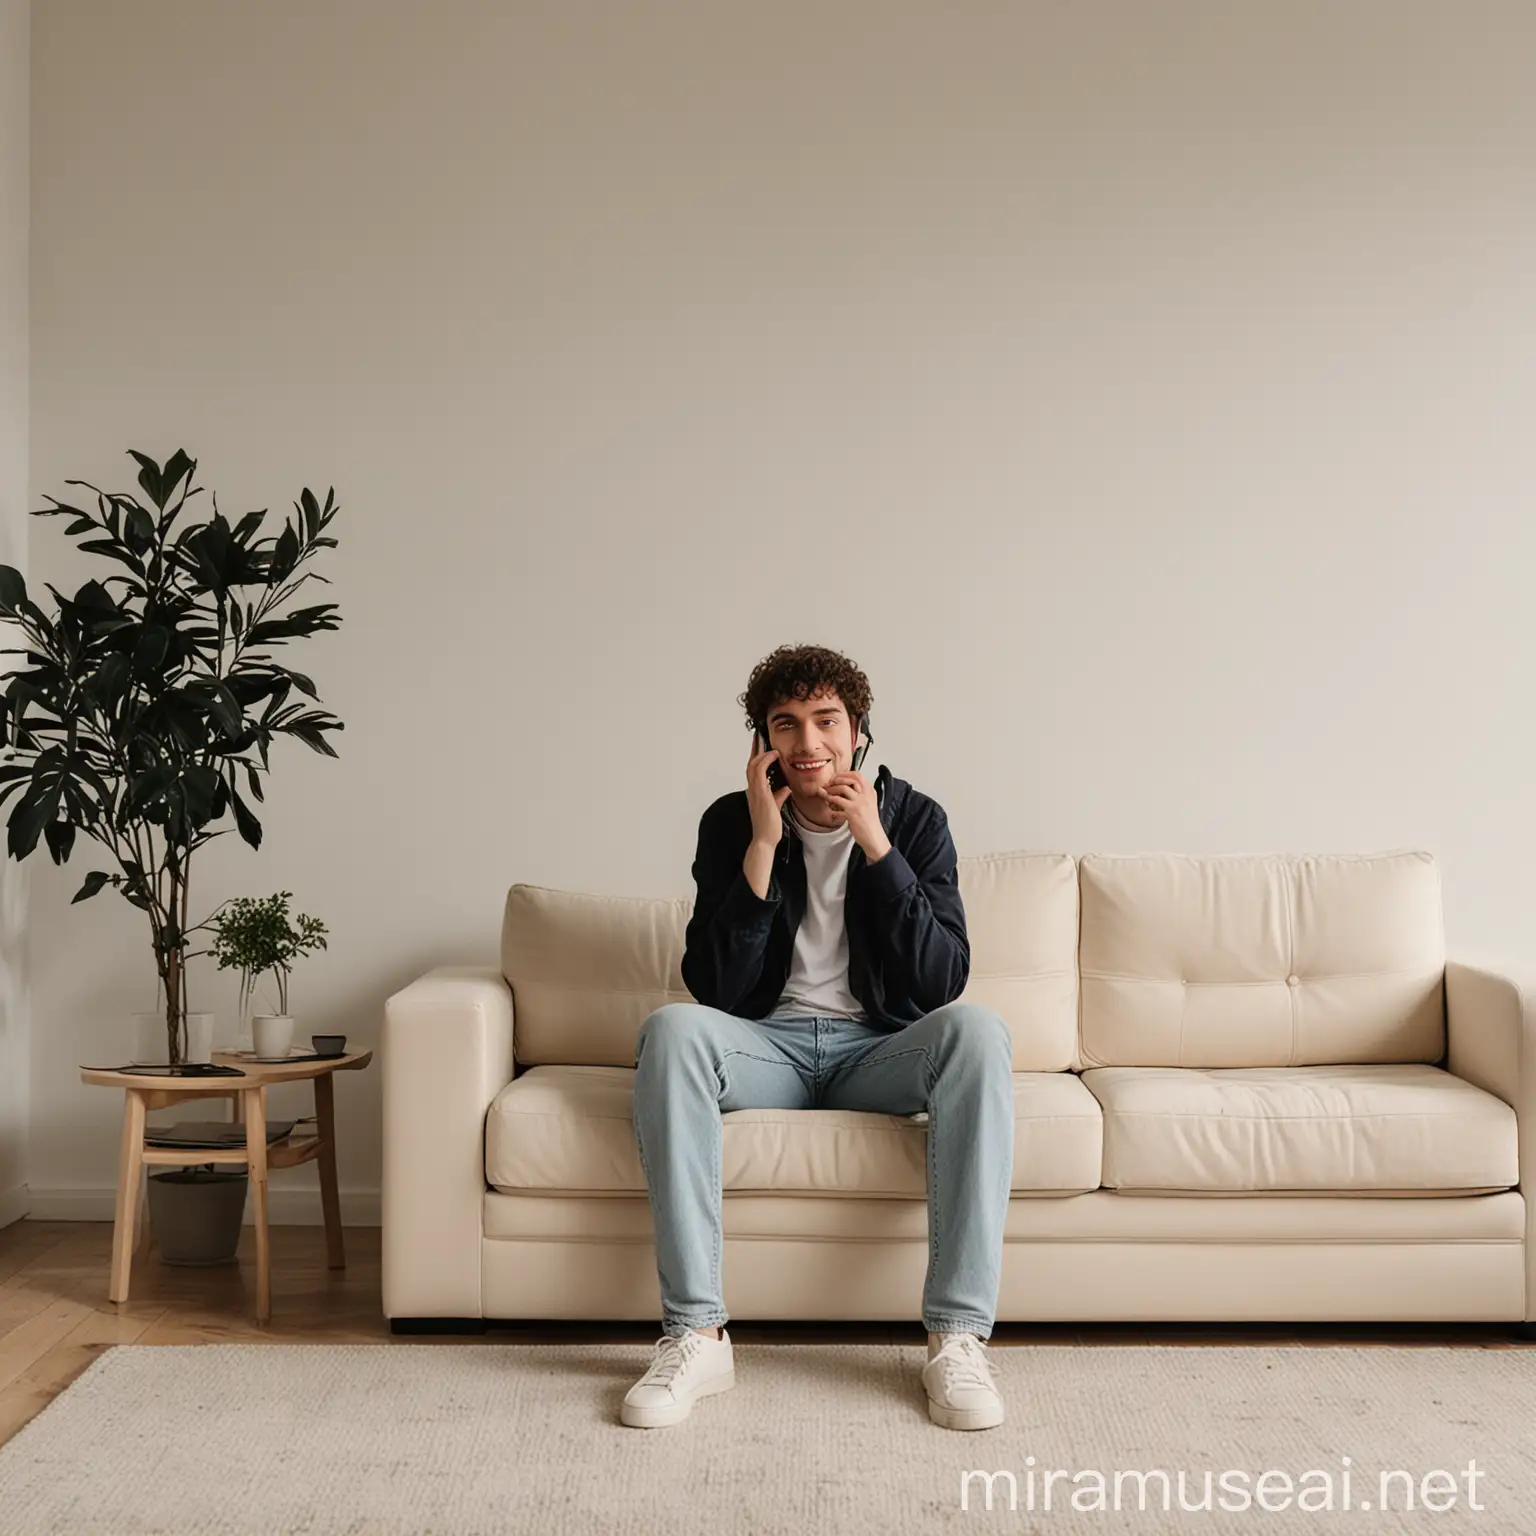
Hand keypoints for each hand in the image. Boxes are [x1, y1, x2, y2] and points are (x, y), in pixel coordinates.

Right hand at [746, 728, 791, 844]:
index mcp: (755, 791)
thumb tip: (786, 787)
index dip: (756, 756)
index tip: (760, 745)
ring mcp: (754, 790)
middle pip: (751, 763)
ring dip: (761, 752)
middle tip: (759, 736)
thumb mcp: (776, 806)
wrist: (765, 839)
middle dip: (755, 749)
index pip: (754, 770)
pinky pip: (759, 771)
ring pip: (753, 764)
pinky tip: (774, 755)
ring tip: (770, 745)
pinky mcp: (759, 793)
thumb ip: (779, 795)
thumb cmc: (769, 826)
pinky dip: (766, 760)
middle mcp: (752, 789)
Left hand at [819, 771, 889, 859]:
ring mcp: (859, 803)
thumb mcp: (869, 806)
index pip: (859, 776)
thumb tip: (846, 790)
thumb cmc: (870, 824)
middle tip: (829, 783)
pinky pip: (838, 801)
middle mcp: (866, 795)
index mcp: (871, 793)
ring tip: (826, 792)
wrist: (873, 837)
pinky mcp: (852, 811)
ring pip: (843, 788)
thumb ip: (861, 797)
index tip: (837, 776)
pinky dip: (830, 800)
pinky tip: (827, 802)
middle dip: (837, 779)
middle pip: (850, 779)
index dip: (846, 774)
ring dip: (831, 789)